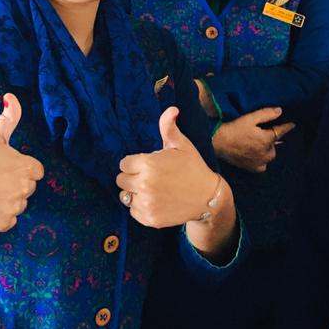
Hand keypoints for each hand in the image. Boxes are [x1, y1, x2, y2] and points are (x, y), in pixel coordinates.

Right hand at [0, 93, 43, 239]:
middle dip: (13, 183)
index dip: (19, 168)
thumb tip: (12, 96)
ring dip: (6, 200)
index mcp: (28, 167)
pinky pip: (7, 221)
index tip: (1, 167)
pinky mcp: (3, 224)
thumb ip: (9, 117)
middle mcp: (26, 189)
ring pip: (17, 204)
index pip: (35, 170)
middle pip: (27, 188)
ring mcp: (15, 208)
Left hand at [118, 107, 228, 227]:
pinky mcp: (149, 219)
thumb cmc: (193, 168)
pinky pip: (132, 211)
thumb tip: (171, 109)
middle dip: (131, 177)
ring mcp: (147, 204)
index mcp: (149, 164)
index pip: (123, 164)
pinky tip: (154, 201)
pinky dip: (140, 207)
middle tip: (147, 177)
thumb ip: (169, 127)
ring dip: (134, 192)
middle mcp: (145, 185)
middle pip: (121, 180)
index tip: (145, 165)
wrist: (207, 198)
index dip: (133, 163)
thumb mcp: (182, 145)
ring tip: (150, 189)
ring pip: (125, 196)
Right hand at [212, 107, 295, 173]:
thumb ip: (266, 114)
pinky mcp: (254, 168)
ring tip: (257, 143)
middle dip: (271, 139)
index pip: (281, 131)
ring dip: (266, 149)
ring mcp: (261, 162)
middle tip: (261, 133)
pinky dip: (261, 159)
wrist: (218, 143)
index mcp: (267, 139)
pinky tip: (254, 154)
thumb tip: (280, 111)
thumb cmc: (234, 129)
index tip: (293, 124)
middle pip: (274, 144)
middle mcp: (267, 153)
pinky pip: (263, 164)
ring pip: (269, 154)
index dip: (287, 127)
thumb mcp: (250, 118)